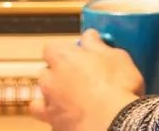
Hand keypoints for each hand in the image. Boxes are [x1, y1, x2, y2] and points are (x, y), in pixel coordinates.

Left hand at [30, 31, 146, 129]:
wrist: (112, 122)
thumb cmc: (116, 86)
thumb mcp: (117, 57)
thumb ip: (98, 45)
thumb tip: (90, 36)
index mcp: (64, 58)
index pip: (52, 48)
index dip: (64, 51)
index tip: (79, 54)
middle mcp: (50, 80)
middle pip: (45, 73)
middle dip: (57, 74)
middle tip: (78, 77)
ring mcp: (50, 104)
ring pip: (41, 98)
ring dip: (53, 96)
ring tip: (72, 100)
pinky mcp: (54, 125)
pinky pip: (49, 119)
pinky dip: (57, 117)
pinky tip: (70, 117)